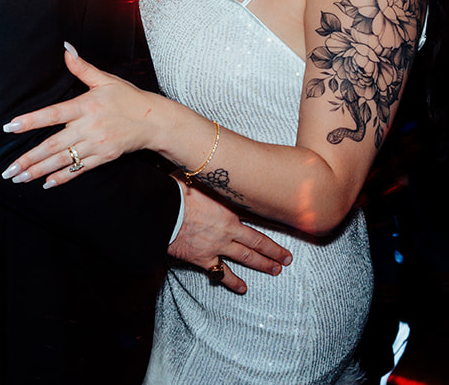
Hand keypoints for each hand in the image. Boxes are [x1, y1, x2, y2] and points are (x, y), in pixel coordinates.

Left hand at [0, 45, 155, 188]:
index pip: (53, 114)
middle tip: (8, 169)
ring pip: (62, 160)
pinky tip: (45, 183)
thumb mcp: (105, 79)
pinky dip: (62, 177)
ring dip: (38, 170)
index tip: (10, 127)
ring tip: (19, 177)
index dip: (31, 120)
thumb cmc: (128, 98)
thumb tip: (65, 48)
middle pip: (53, 145)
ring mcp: (95, 144)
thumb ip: (82, 67)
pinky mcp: (103, 157)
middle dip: (28, 158)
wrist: (153, 121)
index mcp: (86, 106)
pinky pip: (78, 170)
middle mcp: (88, 127)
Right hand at [168, 180, 290, 294]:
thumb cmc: (178, 191)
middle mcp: (228, 231)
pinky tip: (242, 287)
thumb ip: (208, 176)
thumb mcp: (198, 177)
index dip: (269, 229)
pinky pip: (221, 272)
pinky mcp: (203, 258)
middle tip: (286, 259)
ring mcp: (217, 246)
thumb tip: (209, 161)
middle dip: (274, 252)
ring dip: (262, 264)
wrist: (161, 211)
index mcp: (229, 211)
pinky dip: (232, 281)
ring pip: (245, 258)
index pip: (256, 222)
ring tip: (275, 270)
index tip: (281, 232)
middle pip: (257, 243)